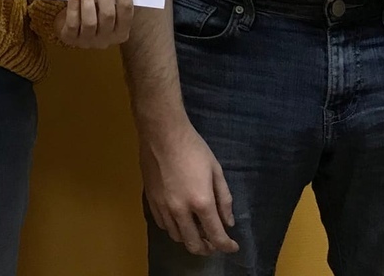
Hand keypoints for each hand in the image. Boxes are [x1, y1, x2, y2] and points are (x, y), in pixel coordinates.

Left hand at [55, 0, 133, 48]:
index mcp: (122, 30)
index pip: (126, 8)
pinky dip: (74, 6)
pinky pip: (73, 23)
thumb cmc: (94, 12)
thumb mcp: (106, 6)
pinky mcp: (71, 39)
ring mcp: (88, 41)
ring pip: (90, 20)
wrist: (70, 29)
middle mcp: (108, 39)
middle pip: (108, 13)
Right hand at [140, 120, 238, 255]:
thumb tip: (227, 222)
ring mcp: (163, 208)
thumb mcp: (216, 170)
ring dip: (190, 239)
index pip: (216, 236)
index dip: (227, 246)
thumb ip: (224, 199)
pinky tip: (180, 220)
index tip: (232, 246)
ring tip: (198, 231)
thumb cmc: (193, 148)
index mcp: (201, 202)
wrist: (162, 133)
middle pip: (194, 244)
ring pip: (177, 237)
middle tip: (215, 243)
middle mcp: (181, 211)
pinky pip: (163, 225)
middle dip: (208, 249)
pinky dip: (175, 228)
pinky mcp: (151, 201)